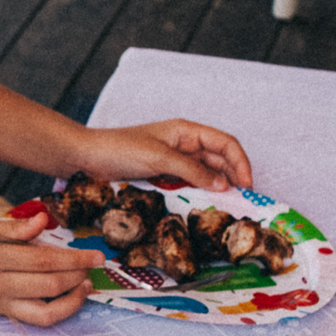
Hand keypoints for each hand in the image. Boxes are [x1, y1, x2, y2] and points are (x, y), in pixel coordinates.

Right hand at [0, 211, 96, 328]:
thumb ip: (12, 227)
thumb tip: (44, 220)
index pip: (44, 260)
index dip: (74, 258)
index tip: (95, 254)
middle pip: (50, 284)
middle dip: (79, 274)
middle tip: (95, 263)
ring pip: (47, 309)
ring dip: (73, 297)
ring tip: (85, 284)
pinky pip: (36, 318)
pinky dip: (59, 309)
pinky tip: (69, 295)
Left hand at [73, 119, 253, 190]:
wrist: (88, 156)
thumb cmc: (120, 149)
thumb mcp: (160, 158)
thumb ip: (192, 170)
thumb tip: (223, 184)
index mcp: (186, 131)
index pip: (225, 142)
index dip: (240, 162)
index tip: (247, 184)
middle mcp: (184, 143)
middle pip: (220, 158)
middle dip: (234, 176)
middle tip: (244, 201)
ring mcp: (175, 159)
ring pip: (207, 172)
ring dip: (219, 186)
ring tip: (229, 205)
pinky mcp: (164, 173)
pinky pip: (190, 181)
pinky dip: (201, 191)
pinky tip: (206, 204)